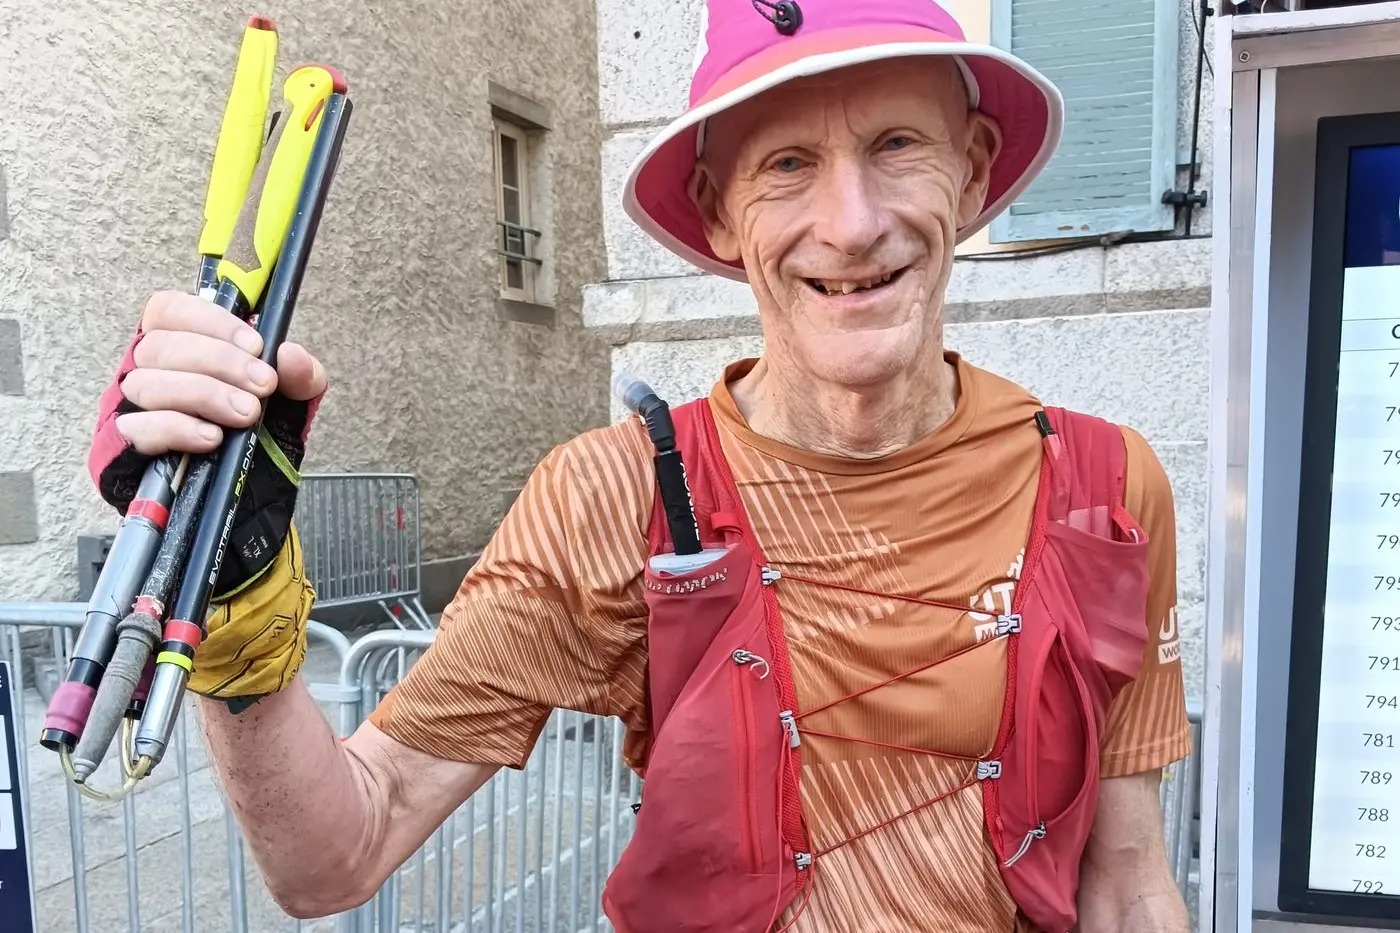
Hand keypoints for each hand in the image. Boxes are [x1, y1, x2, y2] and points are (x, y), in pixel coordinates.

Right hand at [89, 289, 328, 597]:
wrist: (250, 510)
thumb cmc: (257, 444)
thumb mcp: (289, 406)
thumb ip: (299, 378)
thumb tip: (292, 356)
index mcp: (179, 350)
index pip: (169, 310)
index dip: (211, 321)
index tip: (257, 344)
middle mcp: (146, 375)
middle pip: (160, 345)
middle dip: (220, 361)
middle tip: (263, 386)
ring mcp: (129, 412)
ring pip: (148, 383)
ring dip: (204, 394)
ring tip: (246, 414)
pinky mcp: (123, 452)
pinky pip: (138, 430)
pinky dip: (178, 429)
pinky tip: (213, 438)